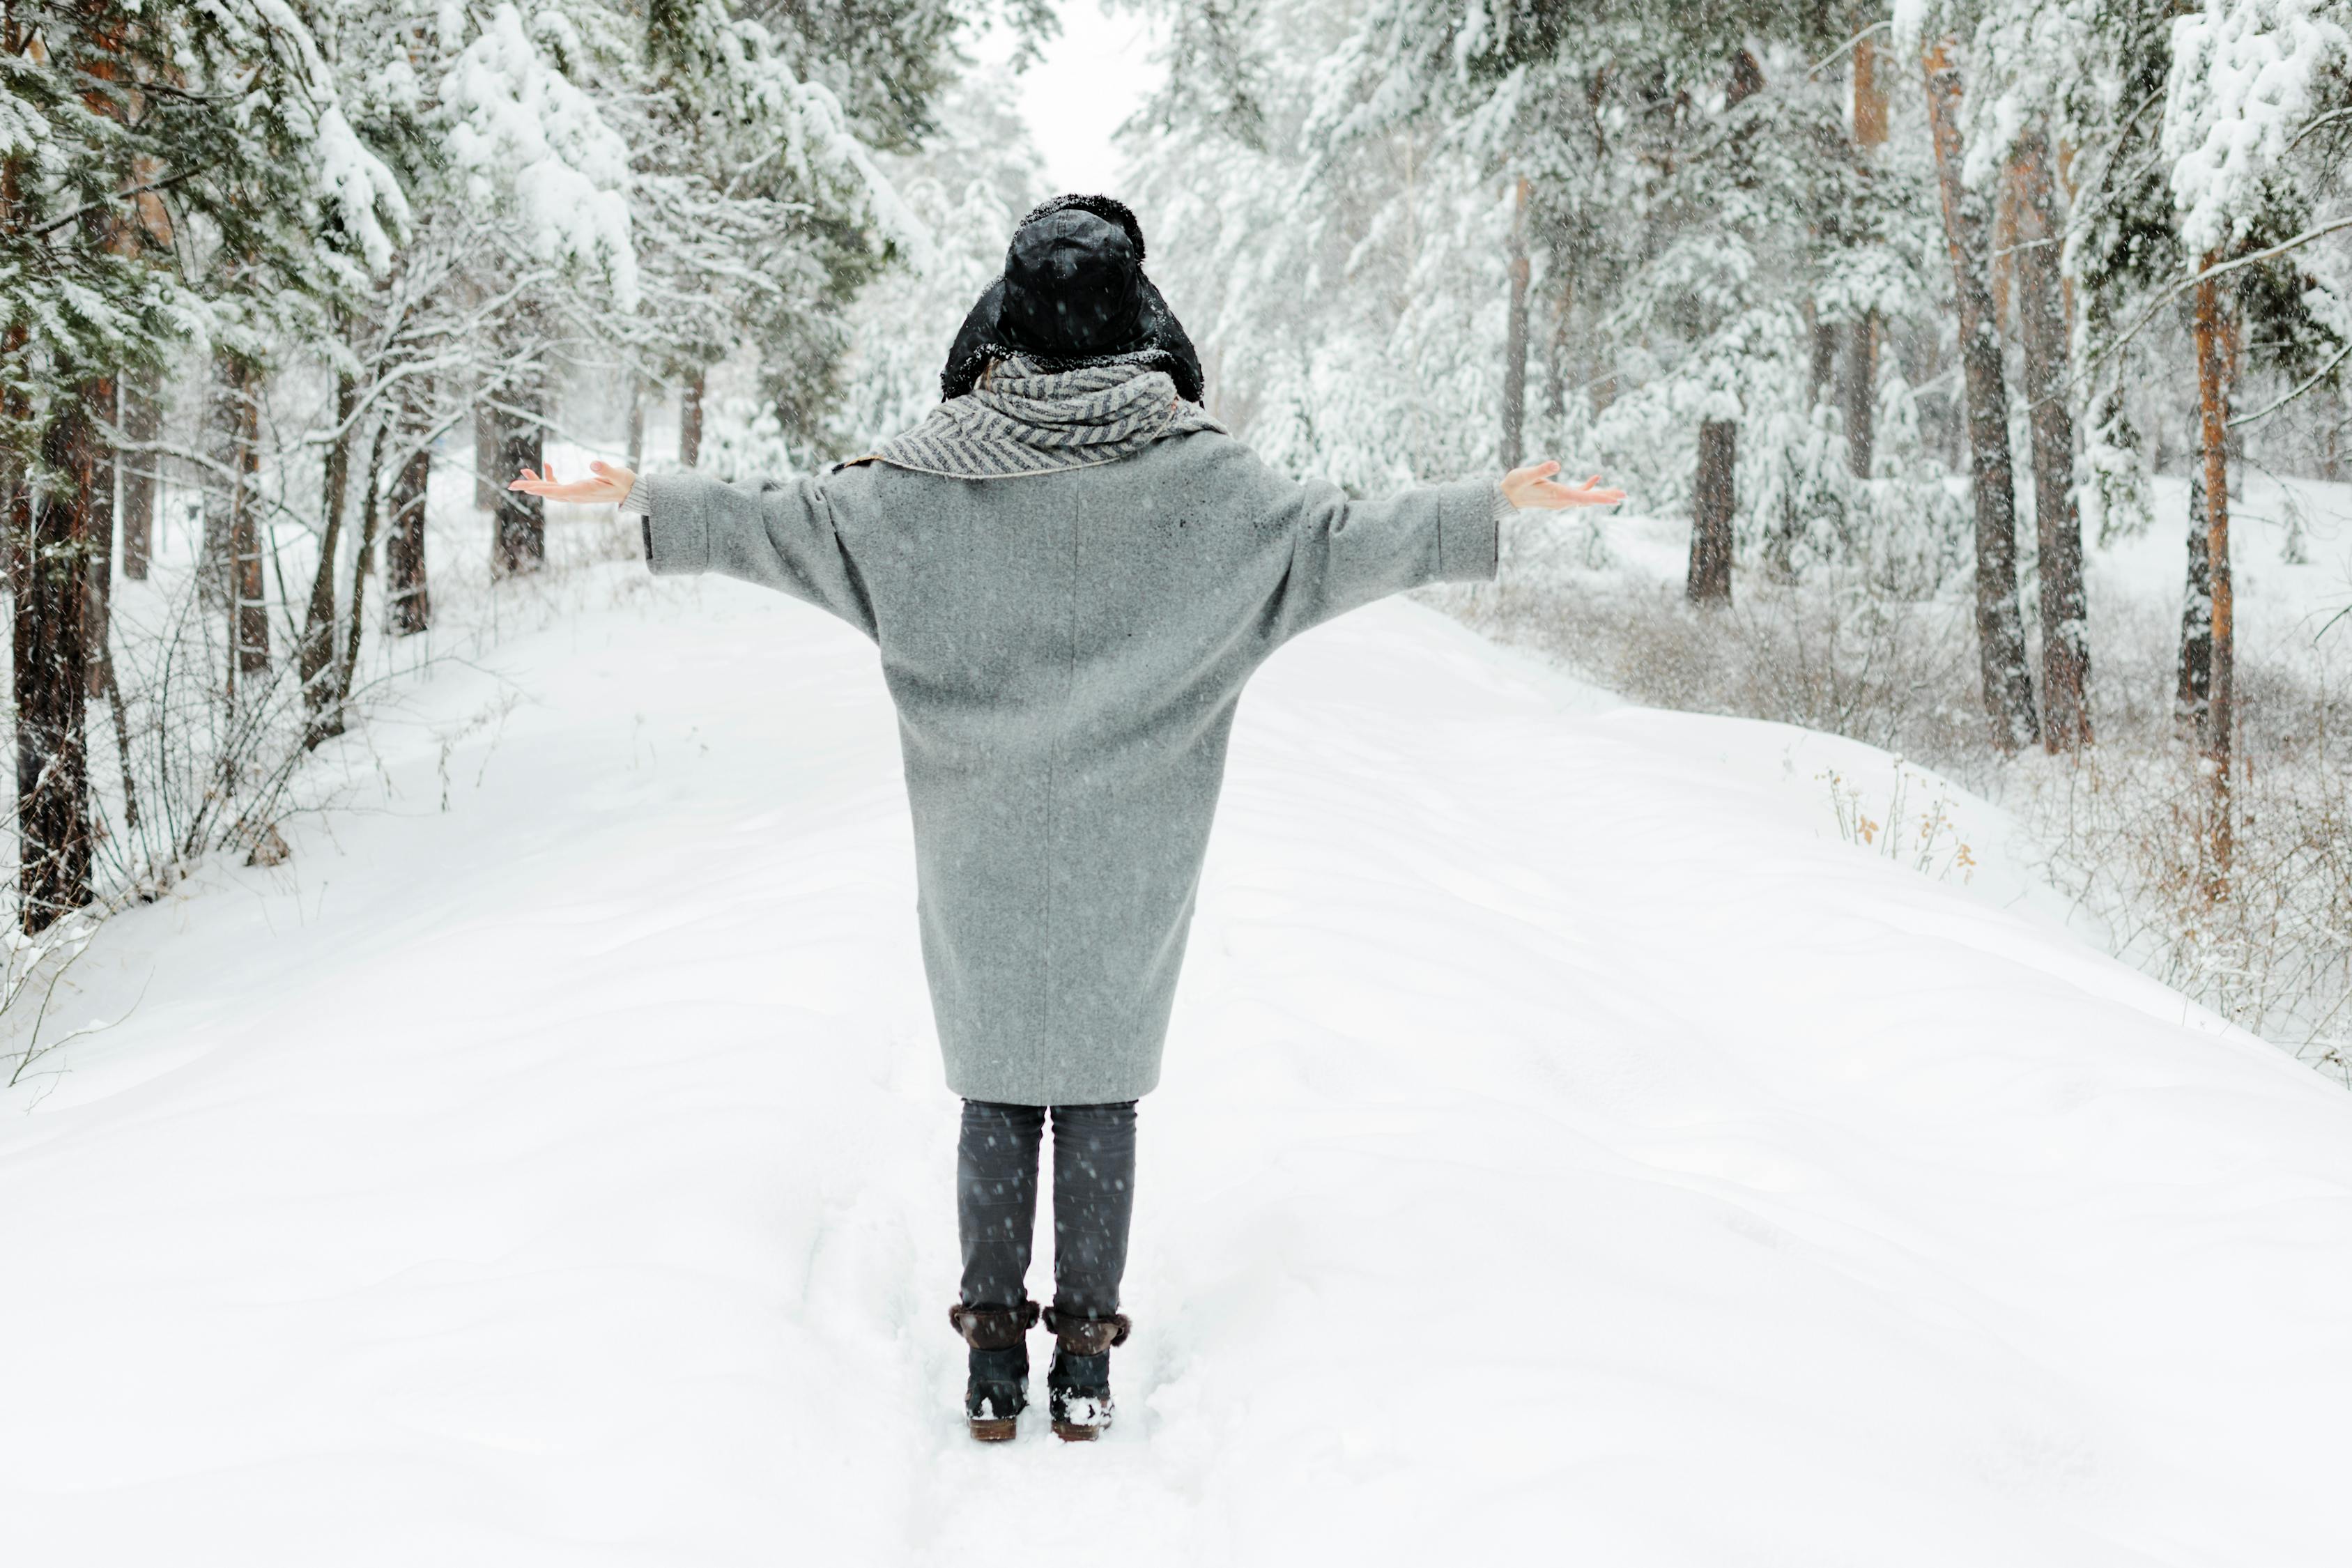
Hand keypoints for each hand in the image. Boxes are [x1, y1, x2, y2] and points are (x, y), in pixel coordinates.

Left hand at [509, 459, 635, 504]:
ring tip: (523, 470)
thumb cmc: (624, 482)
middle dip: (530, 487)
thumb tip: (594, 463)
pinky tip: (547, 465)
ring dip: (536, 482)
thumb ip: (606, 469)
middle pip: (548, 492)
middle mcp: (575, 496)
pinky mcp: (576, 491)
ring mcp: (575, 494)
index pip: (557, 491)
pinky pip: (558, 486)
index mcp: (582, 492)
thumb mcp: (618, 474)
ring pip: (550, 490)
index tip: (524, 487)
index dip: (539, 488)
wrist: (630, 491)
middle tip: (511, 485)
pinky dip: (549, 477)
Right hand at [1502, 460, 1624, 509]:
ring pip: (1586, 499)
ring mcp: (1561, 501)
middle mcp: (1561, 501)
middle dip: (1606, 497)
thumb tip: (1556, 465)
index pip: (1582, 498)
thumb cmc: (1515, 484)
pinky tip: (1596, 478)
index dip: (1599, 497)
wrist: (1507, 497)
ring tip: (1619, 493)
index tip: (1615, 499)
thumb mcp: (1525, 474)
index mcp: (1556, 495)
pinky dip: (1588, 487)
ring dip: (1602, 495)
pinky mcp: (1559, 497)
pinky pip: (1578, 494)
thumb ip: (1541, 470)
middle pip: (1588, 501)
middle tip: (1625, 496)